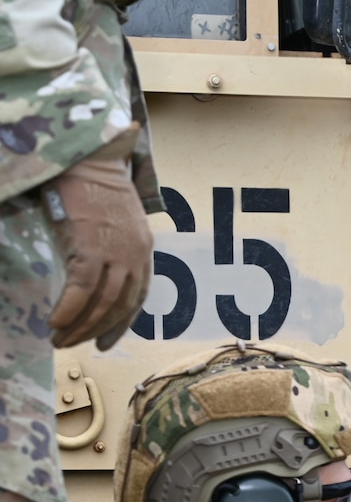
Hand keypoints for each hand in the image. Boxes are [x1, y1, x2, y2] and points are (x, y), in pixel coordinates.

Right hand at [47, 147, 152, 350]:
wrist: (87, 157)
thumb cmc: (94, 185)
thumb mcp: (113, 221)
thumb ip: (112, 247)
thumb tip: (93, 273)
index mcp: (143, 250)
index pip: (136, 298)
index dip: (119, 323)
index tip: (103, 341)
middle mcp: (135, 255)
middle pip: (119, 306)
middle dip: (94, 330)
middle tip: (71, 344)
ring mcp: (116, 251)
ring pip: (101, 302)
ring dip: (79, 325)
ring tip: (59, 339)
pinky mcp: (92, 245)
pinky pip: (82, 289)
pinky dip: (69, 309)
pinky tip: (56, 322)